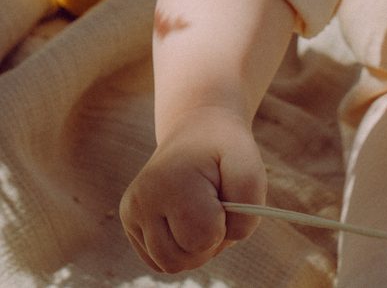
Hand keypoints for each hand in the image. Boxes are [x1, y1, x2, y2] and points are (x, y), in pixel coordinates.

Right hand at [120, 106, 265, 273]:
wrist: (198, 128)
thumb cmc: (226, 148)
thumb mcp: (250, 163)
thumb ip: (248, 205)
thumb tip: (225, 238)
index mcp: (170, 182)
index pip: (202, 237)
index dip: (225, 223)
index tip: (225, 196)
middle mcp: (142, 200)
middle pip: (183, 259)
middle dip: (211, 240)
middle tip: (218, 205)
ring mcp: (131, 214)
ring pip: (171, 265)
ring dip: (197, 248)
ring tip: (205, 213)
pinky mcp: (130, 224)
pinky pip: (161, 261)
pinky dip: (182, 248)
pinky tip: (188, 220)